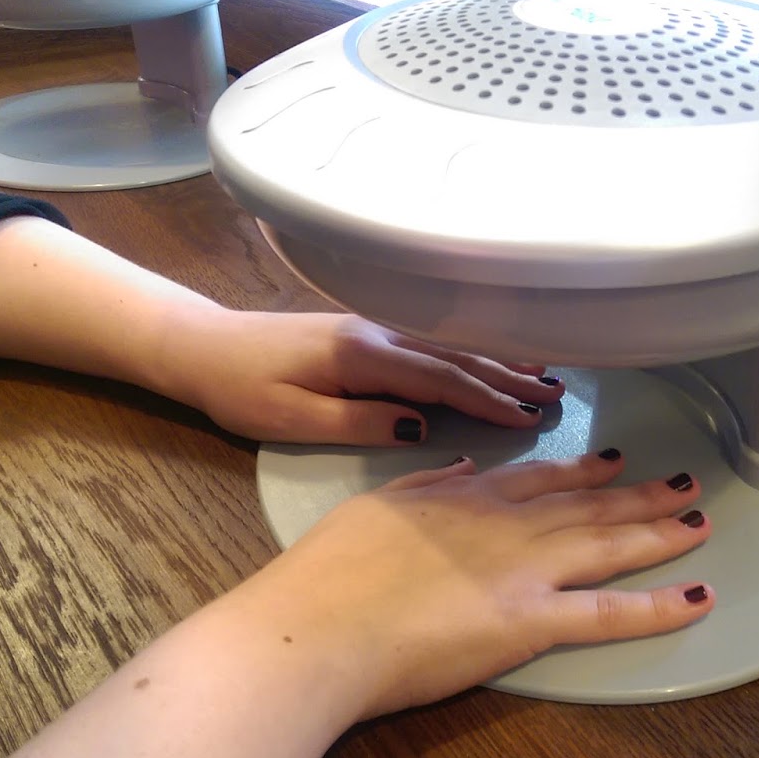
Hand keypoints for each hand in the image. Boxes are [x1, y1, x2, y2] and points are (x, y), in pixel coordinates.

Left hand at [161, 311, 564, 444]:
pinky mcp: (366, 334)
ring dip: (497, 362)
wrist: (201, 346)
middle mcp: (376, 335)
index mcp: (361, 358)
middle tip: (557, 399)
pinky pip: (431, 343)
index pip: (439, 381)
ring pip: (448, 347)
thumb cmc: (239, 388)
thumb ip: (358, 422)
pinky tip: (491, 356)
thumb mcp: (291, 420)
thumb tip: (421, 427)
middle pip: (454, 358)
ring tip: (545, 375)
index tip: (529, 419)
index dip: (487, 400)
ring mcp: (373, 329)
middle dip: (508, 379)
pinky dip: (469, 352)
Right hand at [234, 449, 715, 718]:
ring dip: (660, 531)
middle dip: (640, 494)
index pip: (539, 476)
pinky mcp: (531, 620)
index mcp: (465, 494)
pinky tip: (698, 596)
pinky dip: (659, 605)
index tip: (614, 460)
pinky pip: (609, 613)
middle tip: (684, 484)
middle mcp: (506, 523)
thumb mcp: (376, 505)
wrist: (318, 624)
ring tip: (701, 520)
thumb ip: (426, 483)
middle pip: (588, 504)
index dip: (583, 468)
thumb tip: (462, 464)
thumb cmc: (329, 573)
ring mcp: (524, 569)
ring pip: (609, 544)